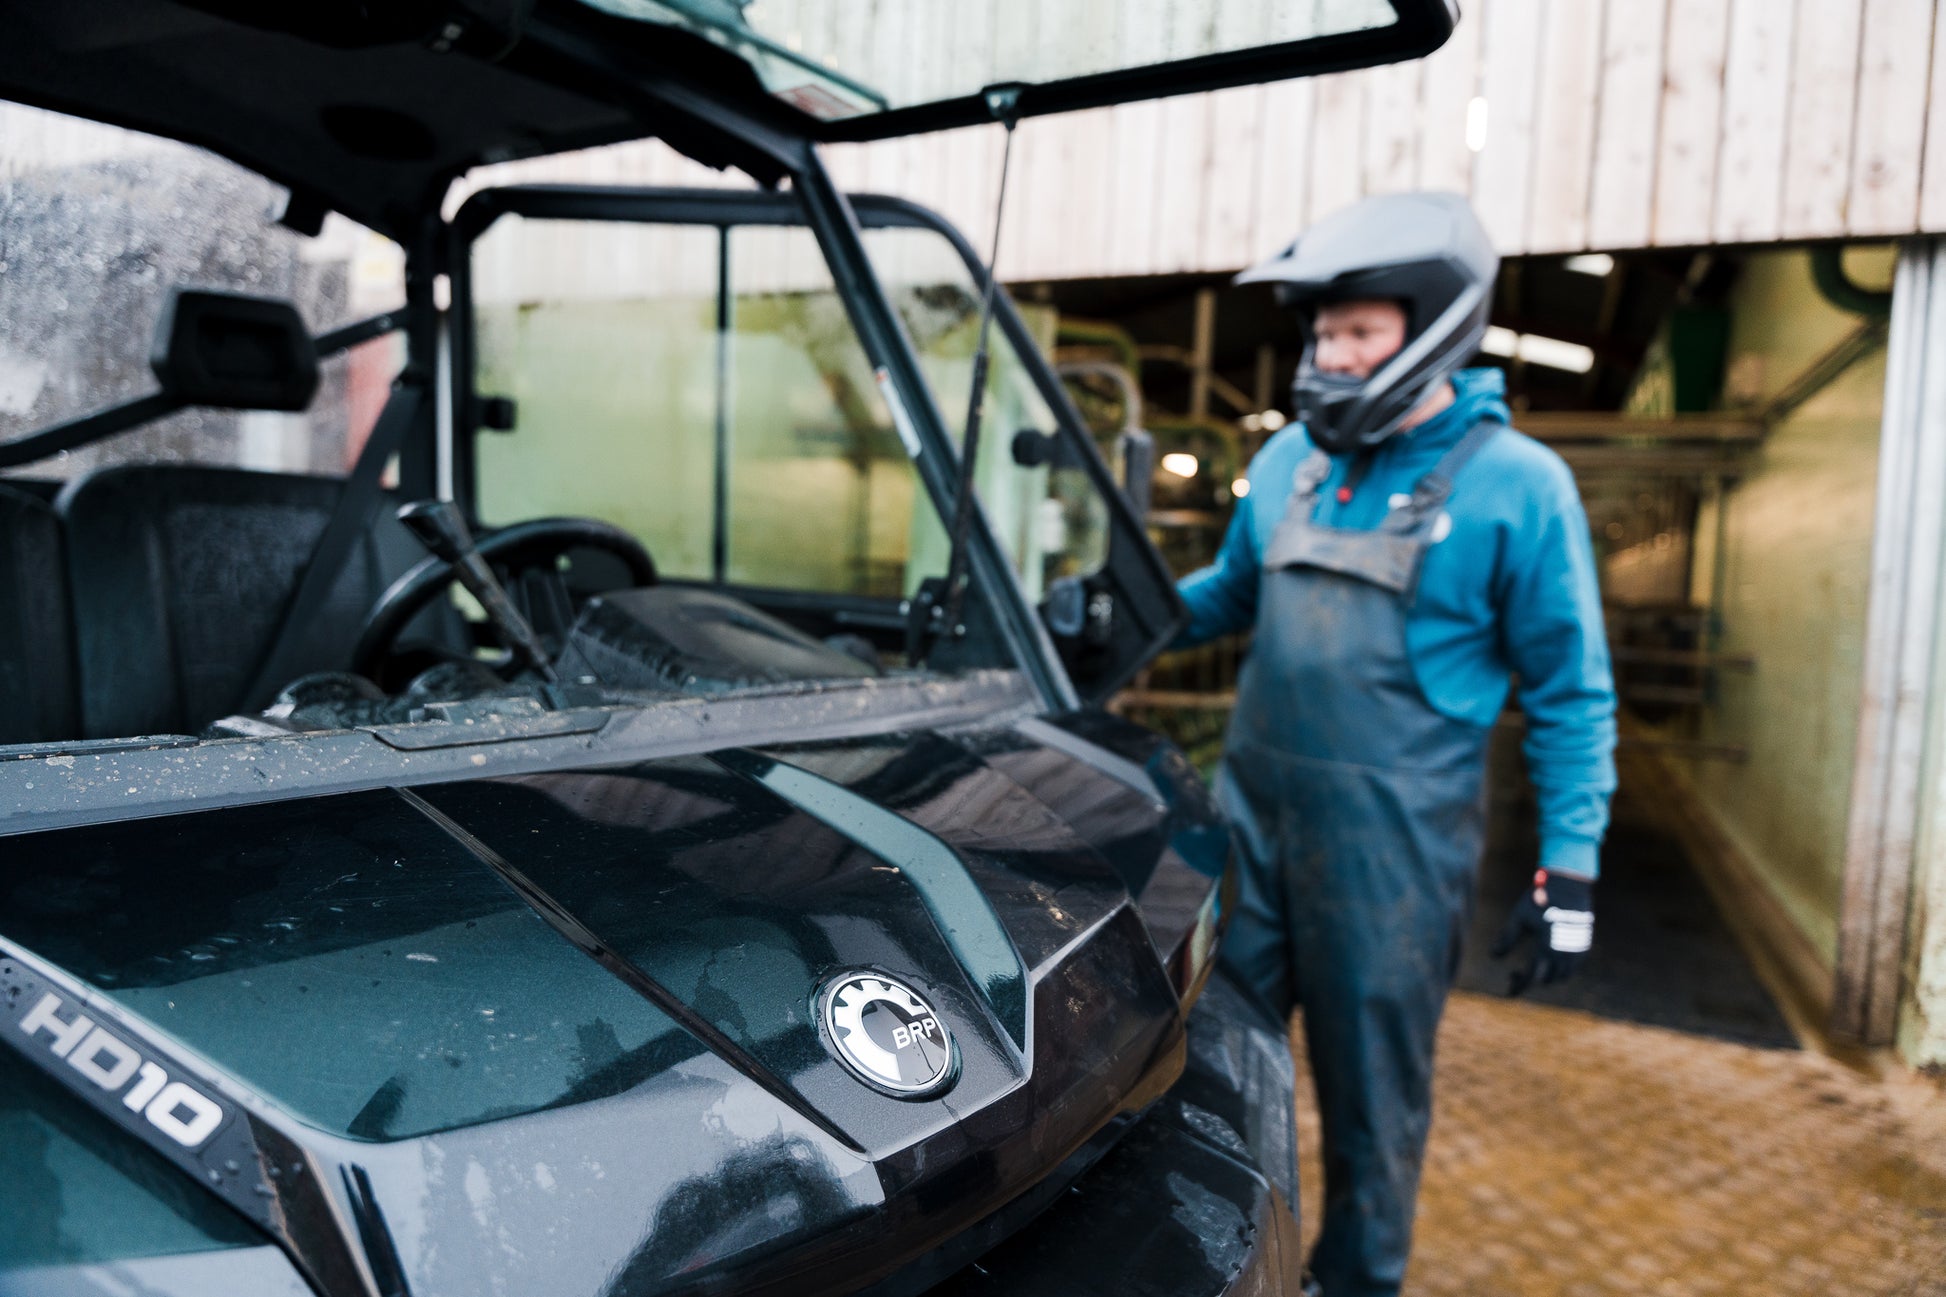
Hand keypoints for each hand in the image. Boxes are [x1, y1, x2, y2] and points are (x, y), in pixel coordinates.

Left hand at [1490, 869, 1593, 995]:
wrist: (1569, 886)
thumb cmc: (1540, 899)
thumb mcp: (1519, 918)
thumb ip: (1507, 939)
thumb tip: (1493, 956)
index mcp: (1545, 949)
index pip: (1530, 978)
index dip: (1518, 987)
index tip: (1508, 992)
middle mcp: (1563, 954)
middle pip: (1546, 980)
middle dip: (1529, 980)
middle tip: (1515, 975)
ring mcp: (1576, 951)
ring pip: (1561, 977)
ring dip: (1546, 978)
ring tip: (1531, 969)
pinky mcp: (1583, 945)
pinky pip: (1572, 967)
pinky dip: (1559, 970)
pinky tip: (1546, 961)